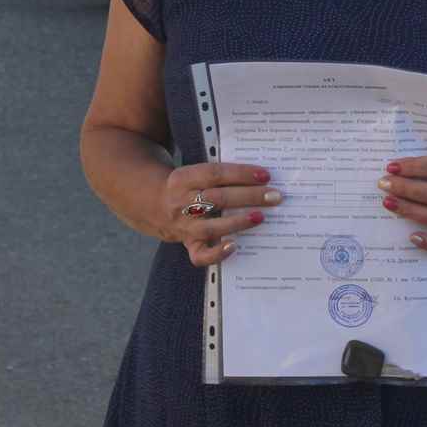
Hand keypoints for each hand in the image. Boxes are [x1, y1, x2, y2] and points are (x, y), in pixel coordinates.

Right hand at [157, 162, 278, 265]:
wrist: (152, 203)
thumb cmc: (186, 185)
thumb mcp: (193, 172)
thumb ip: (219, 173)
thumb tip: (258, 176)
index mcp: (183, 178)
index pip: (215, 173)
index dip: (241, 174)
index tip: (265, 175)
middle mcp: (181, 202)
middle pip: (217, 199)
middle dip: (249, 196)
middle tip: (274, 196)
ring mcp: (183, 226)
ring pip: (211, 226)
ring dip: (238, 222)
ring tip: (261, 217)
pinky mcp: (187, 243)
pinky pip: (200, 254)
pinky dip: (217, 253)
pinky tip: (234, 247)